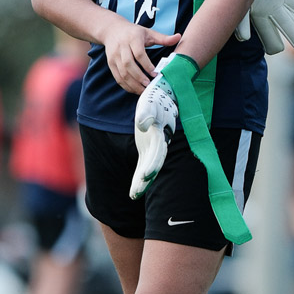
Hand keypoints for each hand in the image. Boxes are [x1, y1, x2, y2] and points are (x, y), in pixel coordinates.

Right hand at [103, 19, 180, 94]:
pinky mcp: (110, 63)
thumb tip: (179, 37)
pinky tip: (134, 89)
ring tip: (143, 91)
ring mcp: (114, 56)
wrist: (112, 30)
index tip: (155, 74)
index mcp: (133, 38)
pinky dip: (125, 85)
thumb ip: (163, 38)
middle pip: (128, 64)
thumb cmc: (134, 32)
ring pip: (122, 72)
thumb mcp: (148, 33)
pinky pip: (117, 76)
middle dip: (138, 77)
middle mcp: (121, 47)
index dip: (146, 65)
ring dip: (132, 83)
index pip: (139, 53)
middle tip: (149, 85)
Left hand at [129, 68, 177, 199]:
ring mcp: (153, 148)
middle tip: (136, 193)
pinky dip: (139, 177)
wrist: (160, 98)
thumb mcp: (149, 104)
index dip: (152, 165)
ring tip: (134, 195)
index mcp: (160, 135)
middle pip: (153, 165)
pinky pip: (144, 165)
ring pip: (149, 168)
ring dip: (142, 182)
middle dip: (145, 180)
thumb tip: (142, 126)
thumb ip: (146, 114)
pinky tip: (134, 190)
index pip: (157, 153)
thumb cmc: (155, 99)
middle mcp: (159, 145)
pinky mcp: (147, 149)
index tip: (145, 175)